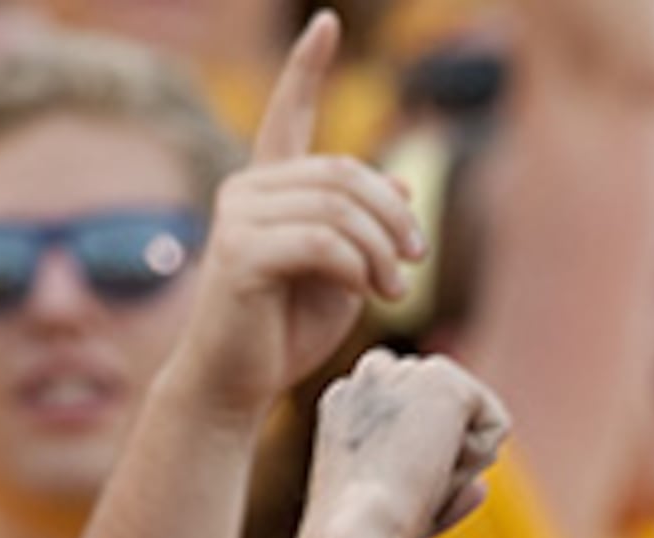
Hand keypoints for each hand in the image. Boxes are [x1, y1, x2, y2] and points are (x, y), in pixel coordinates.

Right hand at [174, 13, 426, 422]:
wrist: (236, 385)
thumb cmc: (285, 331)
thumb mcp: (342, 272)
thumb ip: (363, 226)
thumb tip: (400, 184)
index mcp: (267, 187)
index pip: (286, 114)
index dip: (306, 68)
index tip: (324, 23)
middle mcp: (246, 190)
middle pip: (342, 172)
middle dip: (392, 214)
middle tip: (417, 257)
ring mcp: (238, 218)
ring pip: (339, 208)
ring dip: (383, 249)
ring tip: (395, 288)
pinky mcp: (241, 253)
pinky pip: (325, 243)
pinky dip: (362, 267)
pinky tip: (374, 293)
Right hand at [297, 347, 512, 537]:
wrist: (356, 532)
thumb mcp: (395, 510)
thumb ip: (437, 492)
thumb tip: (481, 488)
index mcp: (347, 398)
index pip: (413, 410)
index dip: (421, 452)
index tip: (395, 488)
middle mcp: (371, 373)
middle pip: (445, 414)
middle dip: (441, 454)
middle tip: (405, 489)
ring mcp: (406, 371)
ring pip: (471, 418)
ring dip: (459, 461)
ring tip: (419, 480)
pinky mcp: (441, 378)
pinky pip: (496, 424)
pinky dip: (480, 458)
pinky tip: (438, 468)